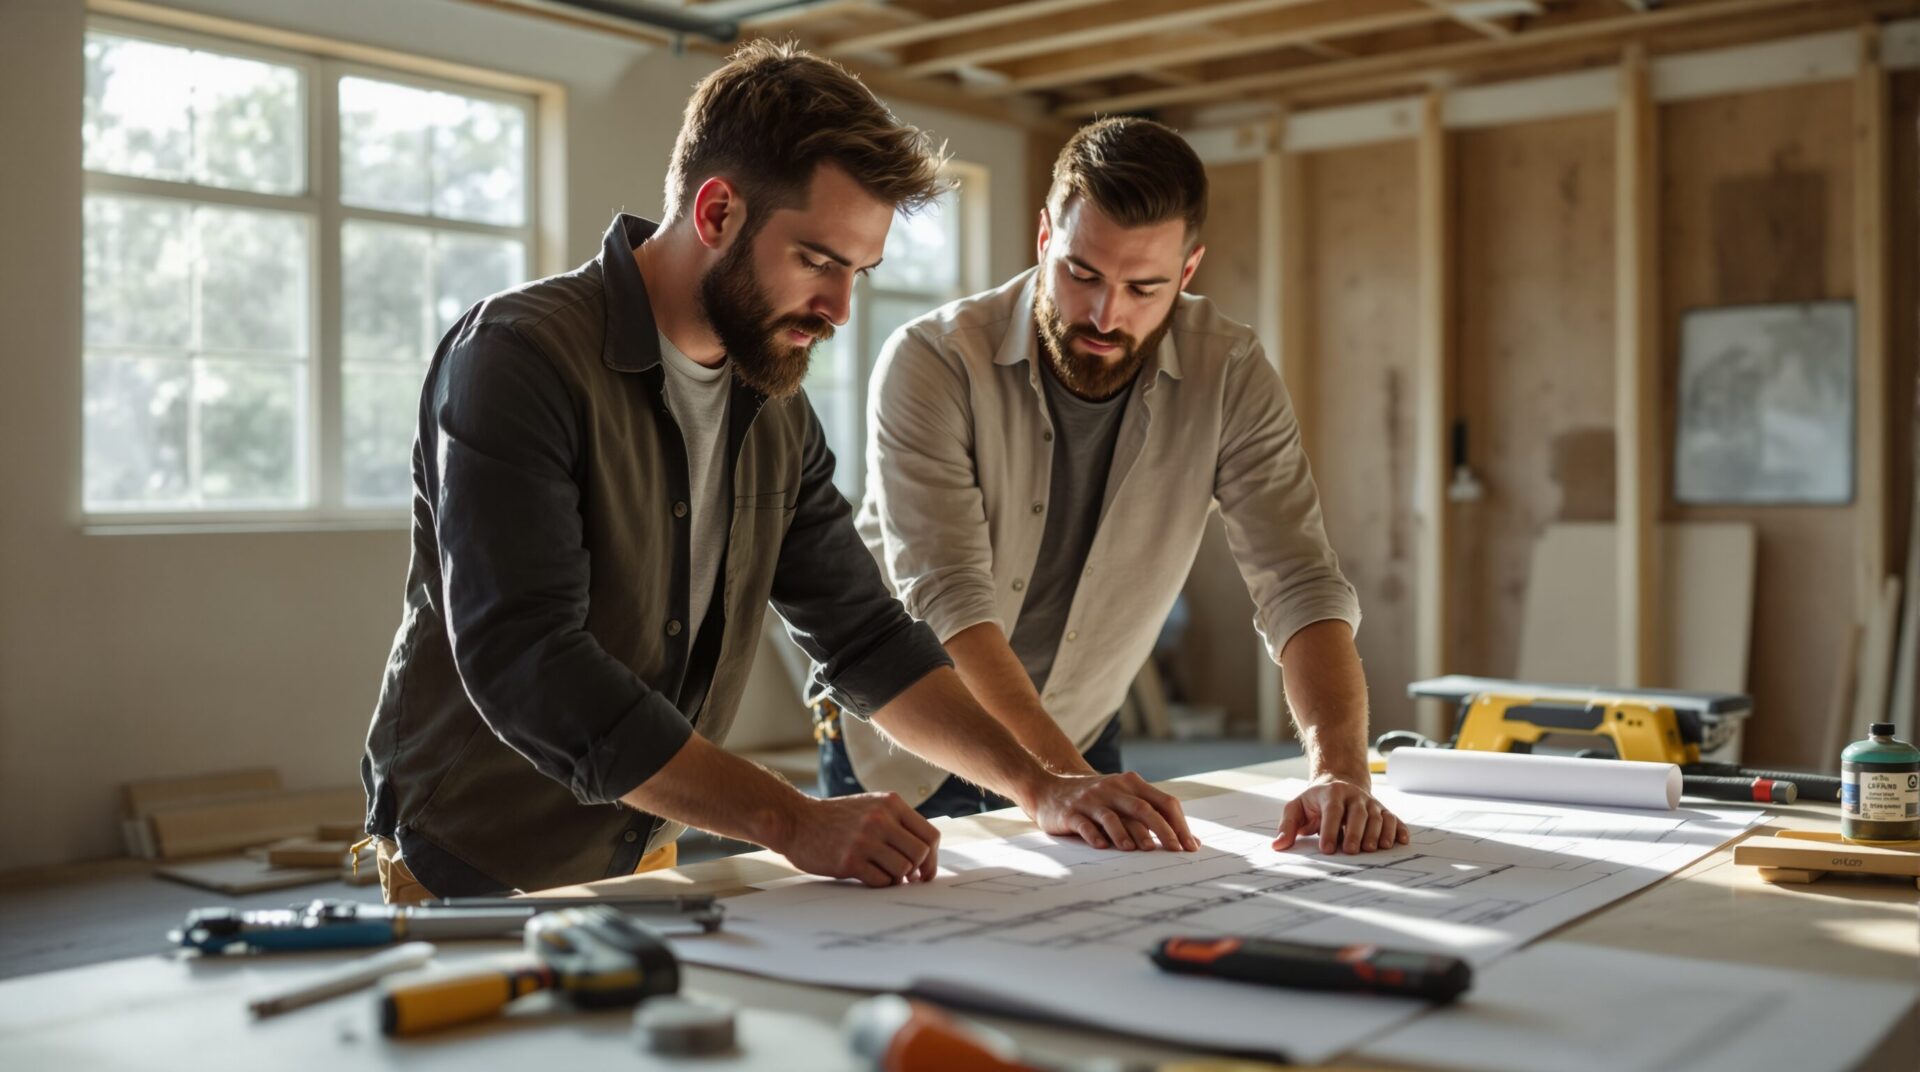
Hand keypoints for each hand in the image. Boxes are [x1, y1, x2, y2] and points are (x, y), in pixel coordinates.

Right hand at [777, 792, 940, 886]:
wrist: (797, 821)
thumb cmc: (838, 818)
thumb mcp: (872, 807)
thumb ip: (898, 823)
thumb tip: (927, 856)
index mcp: (891, 803)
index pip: (930, 835)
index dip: (933, 858)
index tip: (926, 870)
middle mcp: (880, 819)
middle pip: (921, 855)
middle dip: (918, 871)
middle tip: (908, 878)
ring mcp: (865, 840)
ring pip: (904, 869)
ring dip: (897, 877)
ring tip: (885, 873)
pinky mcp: (850, 860)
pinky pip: (882, 881)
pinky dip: (880, 883)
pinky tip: (869, 875)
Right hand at [1028, 771, 1199, 851]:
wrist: (1049, 788)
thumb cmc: (1096, 800)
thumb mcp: (1123, 799)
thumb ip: (1152, 815)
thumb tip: (1190, 841)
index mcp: (1131, 784)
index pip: (1164, 802)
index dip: (1179, 825)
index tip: (1190, 847)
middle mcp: (1113, 789)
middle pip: (1143, 809)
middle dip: (1163, 831)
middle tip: (1175, 851)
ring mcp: (1091, 800)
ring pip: (1113, 817)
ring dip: (1128, 834)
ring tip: (1139, 850)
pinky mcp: (1071, 813)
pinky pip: (1085, 825)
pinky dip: (1096, 836)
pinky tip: (1104, 847)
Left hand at [1271, 776, 1407, 854]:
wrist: (1338, 784)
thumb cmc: (1315, 802)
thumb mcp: (1297, 808)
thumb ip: (1287, 826)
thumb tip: (1277, 846)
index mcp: (1331, 794)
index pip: (1332, 811)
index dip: (1330, 830)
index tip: (1327, 849)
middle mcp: (1354, 796)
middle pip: (1358, 813)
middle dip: (1355, 832)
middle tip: (1352, 851)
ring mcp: (1370, 803)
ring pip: (1378, 816)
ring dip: (1378, 833)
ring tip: (1373, 849)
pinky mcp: (1383, 810)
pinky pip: (1395, 818)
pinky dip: (1399, 829)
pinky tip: (1400, 842)